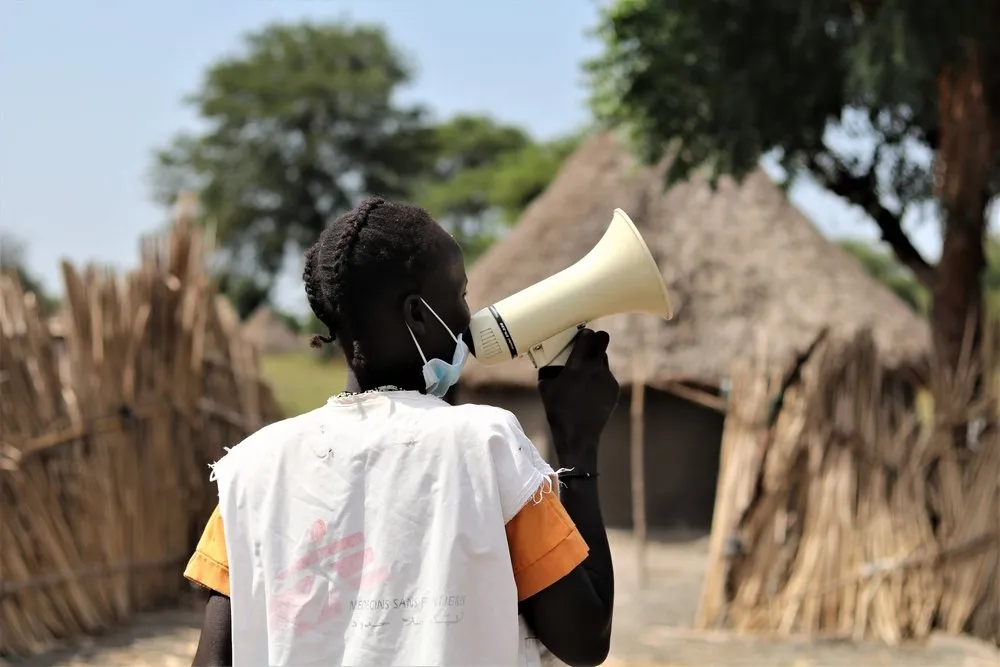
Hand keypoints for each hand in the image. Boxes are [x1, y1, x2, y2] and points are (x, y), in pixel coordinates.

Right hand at [537, 329, 619, 464]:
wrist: (577, 435)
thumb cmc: (557, 410)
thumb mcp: (546, 387)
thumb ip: (550, 369)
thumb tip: (549, 359)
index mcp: (578, 365)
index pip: (588, 335)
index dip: (584, 333)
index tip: (580, 336)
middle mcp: (596, 368)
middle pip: (603, 340)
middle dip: (596, 339)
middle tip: (588, 345)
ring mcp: (608, 379)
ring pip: (604, 359)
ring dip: (596, 361)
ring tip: (585, 374)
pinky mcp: (614, 389)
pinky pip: (607, 376)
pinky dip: (600, 378)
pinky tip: (590, 391)